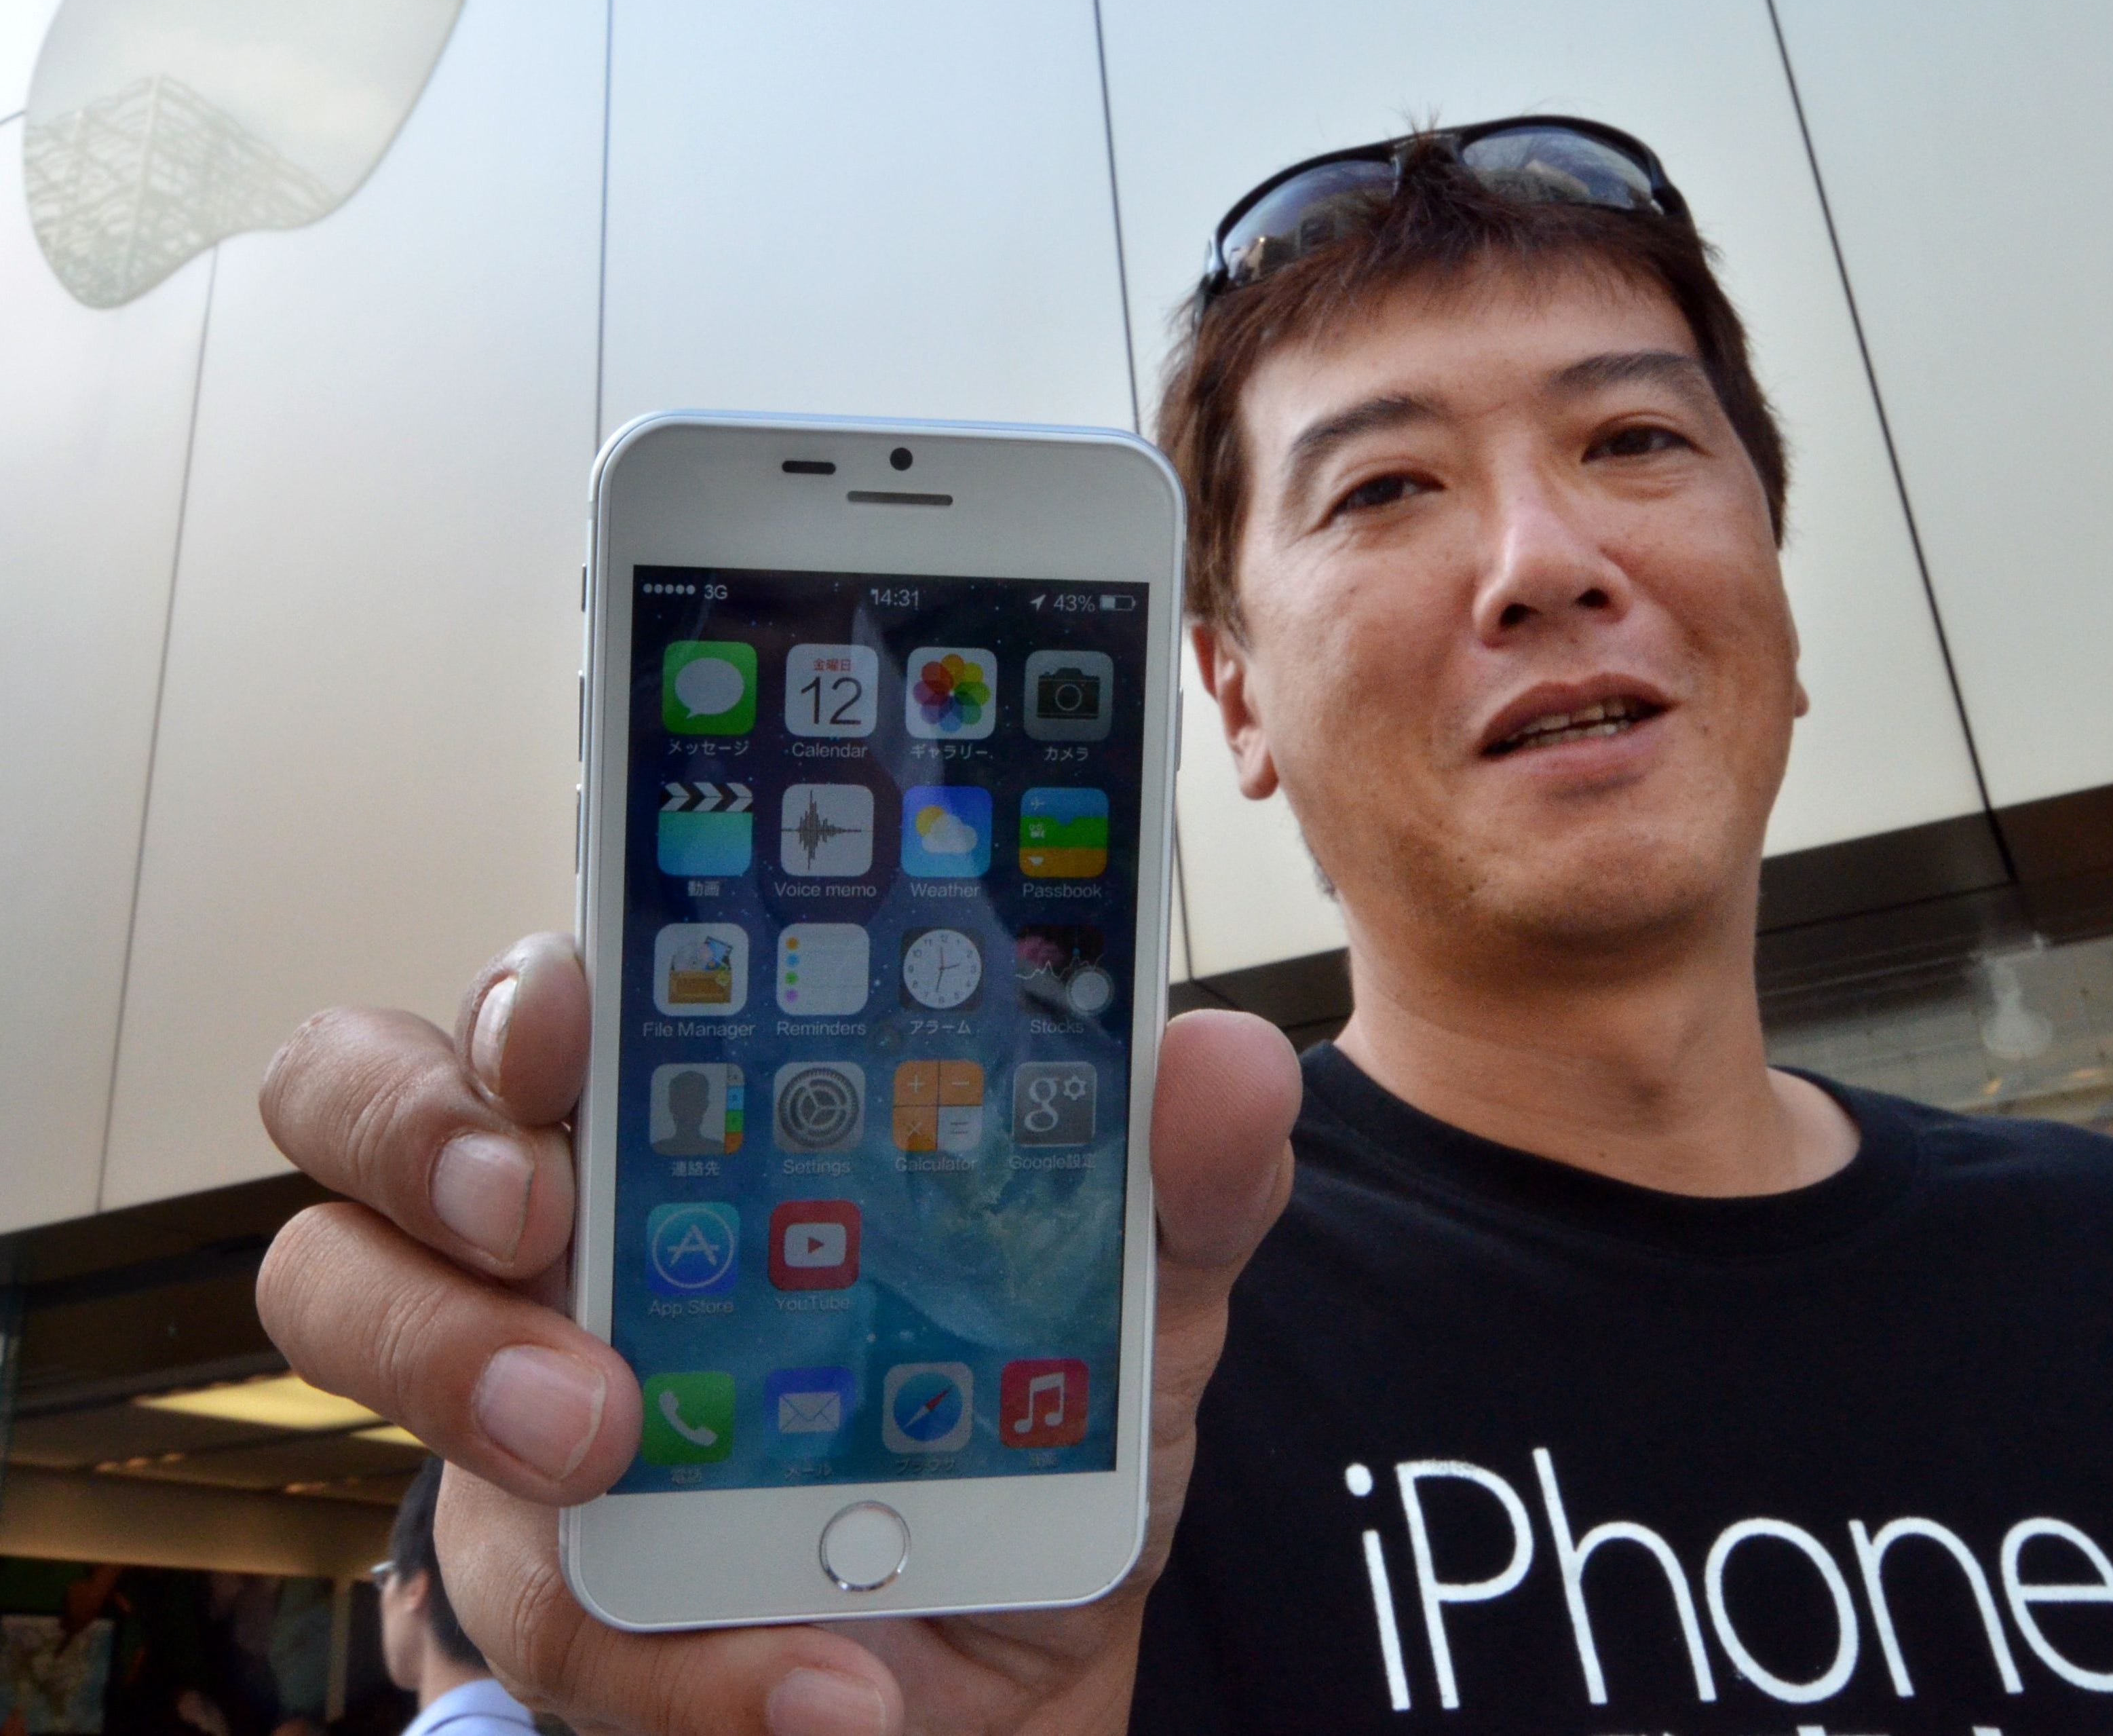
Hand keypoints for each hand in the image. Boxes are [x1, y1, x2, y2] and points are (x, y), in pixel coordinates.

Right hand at [256, 935, 1297, 1735]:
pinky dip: (681, 1656)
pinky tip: (827, 1687)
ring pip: (355, 1324)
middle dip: (421, 1143)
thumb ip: (1178, 1178)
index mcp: (698, 1108)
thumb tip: (1224, 1063)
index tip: (567, 1012)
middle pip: (363, 1116)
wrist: (1022, 1648)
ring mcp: (521, 1397)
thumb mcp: (1135, 1292)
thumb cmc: (1030, 1411)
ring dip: (467, 1374)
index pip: (544, 994)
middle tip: (537, 1213)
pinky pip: (537, 1605)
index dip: (514, 981)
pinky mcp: (549, 1581)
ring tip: (613, 1446)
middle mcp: (575, 1225)